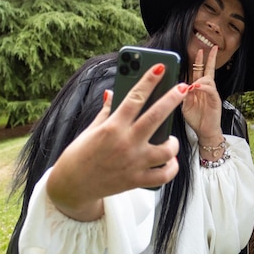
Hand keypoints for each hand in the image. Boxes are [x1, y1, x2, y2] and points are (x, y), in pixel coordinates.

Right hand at [46, 64, 188, 220]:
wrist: (71, 187)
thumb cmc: (79, 155)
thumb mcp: (91, 129)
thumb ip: (106, 112)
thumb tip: (112, 93)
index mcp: (112, 127)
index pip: (134, 98)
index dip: (149, 80)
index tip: (160, 67)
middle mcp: (126, 143)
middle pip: (156, 117)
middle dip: (172, 99)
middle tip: (182, 87)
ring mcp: (134, 163)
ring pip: (167, 150)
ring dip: (173, 143)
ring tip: (171, 139)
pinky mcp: (137, 180)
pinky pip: (164, 175)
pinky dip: (170, 167)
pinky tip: (169, 161)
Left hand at [182, 47, 222, 143]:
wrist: (204, 132)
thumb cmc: (195, 119)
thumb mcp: (184, 106)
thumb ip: (183, 95)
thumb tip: (180, 85)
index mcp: (197, 88)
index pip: (198, 70)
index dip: (198, 61)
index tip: (199, 51)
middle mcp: (205, 89)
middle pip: (208, 70)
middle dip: (209, 59)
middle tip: (210, 48)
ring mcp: (211, 93)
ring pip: (208, 79)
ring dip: (201, 78)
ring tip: (194, 85)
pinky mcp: (215, 100)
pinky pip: (210, 89)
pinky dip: (203, 87)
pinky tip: (197, 87)